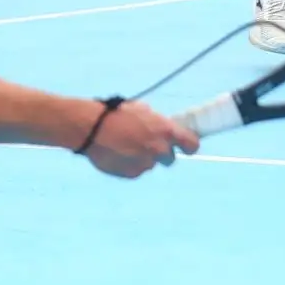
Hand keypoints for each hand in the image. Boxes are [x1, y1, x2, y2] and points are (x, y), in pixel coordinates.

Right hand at [81, 100, 198, 178]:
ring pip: (150, 164)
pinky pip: (136, 170)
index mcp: (165, 131)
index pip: (192, 144)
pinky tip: (117, 154)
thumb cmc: (116, 114)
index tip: (185, 147)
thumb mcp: (141, 110)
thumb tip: (160, 126)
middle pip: (170, 159)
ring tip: (125, 147)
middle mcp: (160, 149)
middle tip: (147, 145)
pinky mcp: (132, 174)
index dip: (189, 146)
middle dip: (162, 153)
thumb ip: (155, 121)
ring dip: (143, 158)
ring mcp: (146, 163)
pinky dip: (130, 165)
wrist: (92, 128)